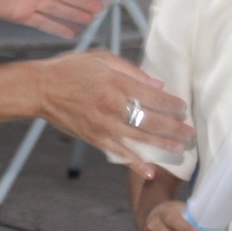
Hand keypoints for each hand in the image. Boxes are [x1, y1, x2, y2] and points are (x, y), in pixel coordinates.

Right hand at [32, 50, 189, 161]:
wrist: (40, 89)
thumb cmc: (70, 69)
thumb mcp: (102, 58)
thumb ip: (131, 71)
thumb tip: (156, 84)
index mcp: (117, 84)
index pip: (154, 98)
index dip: (172, 104)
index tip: (183, 108)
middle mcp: (113, 107)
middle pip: (152, 121)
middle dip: (175, 128)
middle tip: (190, 133)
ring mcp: (104, 126)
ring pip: (140, 139)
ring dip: (163, 146)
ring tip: (180, 149)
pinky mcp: (95, 138)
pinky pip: (119, 153)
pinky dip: (135, 164)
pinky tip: (150, 172)